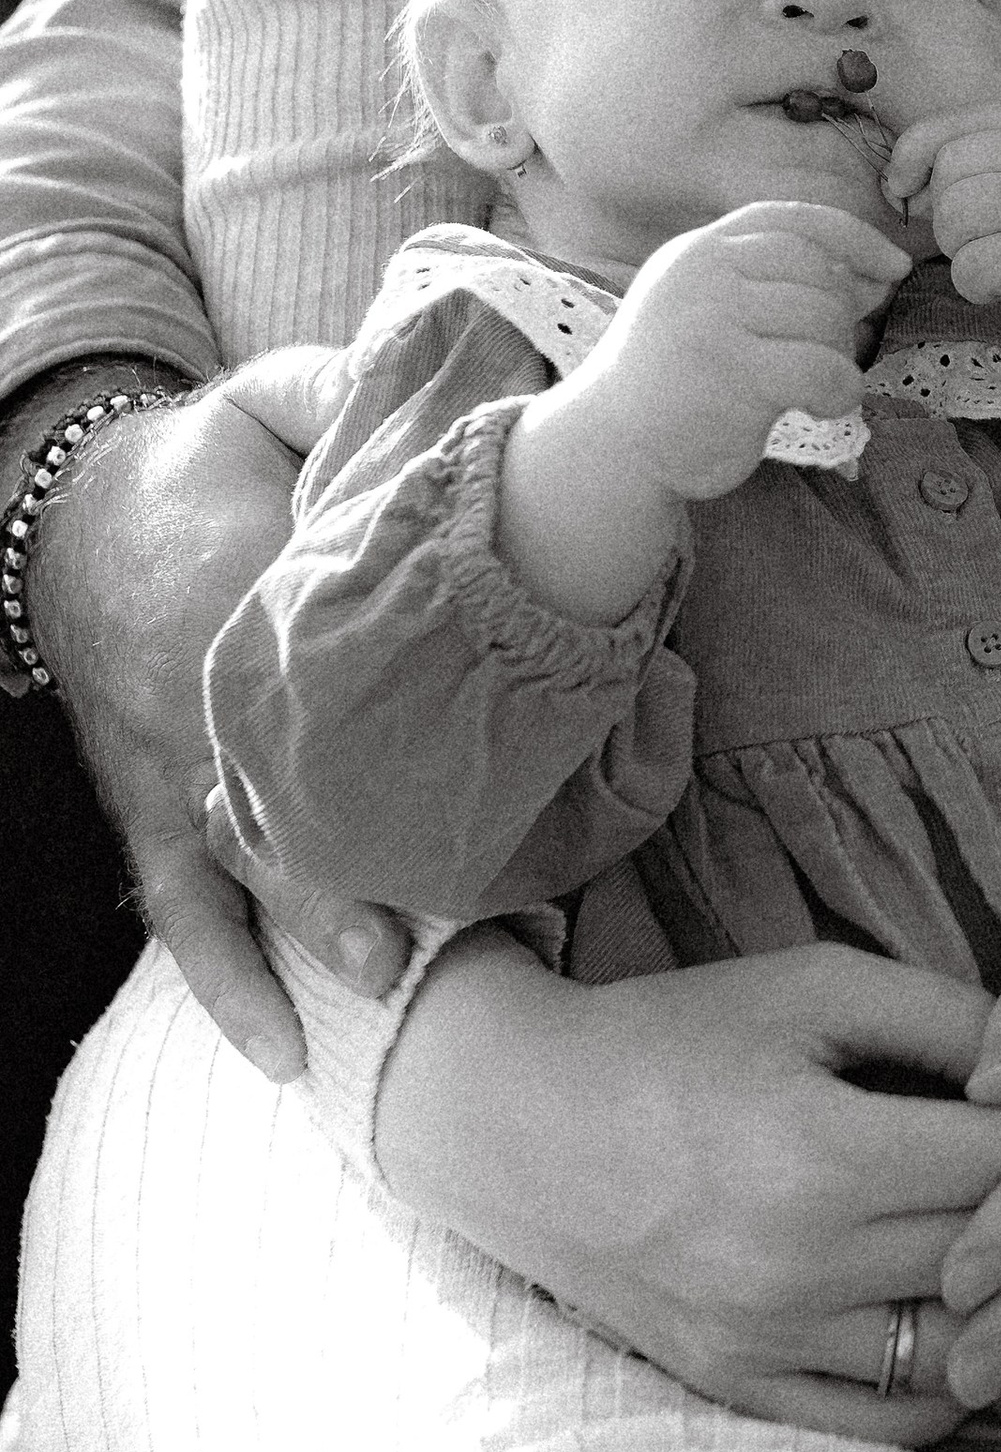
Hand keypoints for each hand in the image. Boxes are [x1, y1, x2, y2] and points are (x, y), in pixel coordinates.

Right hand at [31, 347, 405, 1078]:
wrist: (79, 513)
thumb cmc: (209, 461)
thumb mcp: (272, 401)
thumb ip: (350, 396)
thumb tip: (462, 401)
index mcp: (237, 591)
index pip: (317, 664)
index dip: (392, 706)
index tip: (471, 757)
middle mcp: (198, 691)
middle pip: (286, 783)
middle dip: (364, 846)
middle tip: (456, 907)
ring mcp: (168, 766)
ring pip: (241, 861)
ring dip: (309, 922)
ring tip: (385, 980)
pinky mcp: (147, 813)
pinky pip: (178, 914)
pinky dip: (226, 986)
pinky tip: (282, 1055)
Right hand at [372, 931, 1000, 1443]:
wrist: (521, 1125)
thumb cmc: (678, 1034)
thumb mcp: (814, 987)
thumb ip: (945, 1018)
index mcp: (820, 1156)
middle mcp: (796, 1269)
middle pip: (994, 1262)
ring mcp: (766, 1344)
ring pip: (956, 1359)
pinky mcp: (740, 1390)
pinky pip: (885, 1423)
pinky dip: (949, 1386)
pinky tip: (980, 1328)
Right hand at [582, 202, 908, 495]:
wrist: (610, 448)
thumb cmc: (675, 382)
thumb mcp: (712, 309)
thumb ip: (778, 284)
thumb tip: (876, 272)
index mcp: (699, 250)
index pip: (793, 220)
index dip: (854, 237)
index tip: (894, 268)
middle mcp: (703, 272)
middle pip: (818, 270)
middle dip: (843, 314)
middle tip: (826, 356)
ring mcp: (714, 319)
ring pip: (826, 317)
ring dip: (840, 357)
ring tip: (814, 386)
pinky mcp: (733, 374)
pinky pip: (824, 369)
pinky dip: (841, 391)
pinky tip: (822, 408)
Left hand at [882, 104, 1000, 360]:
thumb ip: (972, 162)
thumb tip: (895, 183)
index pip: (948, 127)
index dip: (911, 159)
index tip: (904, 190)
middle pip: (948, 174)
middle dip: (948, 217)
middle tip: (989, 240)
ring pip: (954, 219)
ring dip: (963, 253)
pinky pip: (971, 268)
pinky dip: (978, 288)